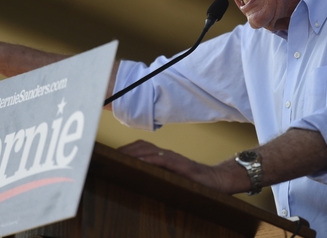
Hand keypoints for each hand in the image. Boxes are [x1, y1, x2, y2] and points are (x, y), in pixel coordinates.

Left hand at [118, 140, 239, 193]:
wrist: (216, 180)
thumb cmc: (193, 181)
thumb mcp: (172, 177)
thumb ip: (158, 174)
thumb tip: (137, 178)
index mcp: (163, 157)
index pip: (141, 148)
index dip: (126, 149)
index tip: (111, 155)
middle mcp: (167, 155)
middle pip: (142, 146)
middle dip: (125, 149)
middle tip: (110, 156)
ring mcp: (174, 159)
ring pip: (150, 150)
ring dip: (134, 152)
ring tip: (120, 158)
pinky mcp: (182, 166)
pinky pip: (164, 160)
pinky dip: (151, 160)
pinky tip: (141, 162)